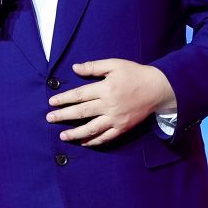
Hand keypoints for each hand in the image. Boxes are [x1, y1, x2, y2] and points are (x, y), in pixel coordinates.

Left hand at [46, 59, 175, 146]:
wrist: (157, 88)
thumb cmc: (134, 73)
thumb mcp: (114, 64)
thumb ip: (94, 67)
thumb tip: (75, 68)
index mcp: (105, 88)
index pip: (79, 95)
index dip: (64, 99)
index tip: (52, 102)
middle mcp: (109, 105)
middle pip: (82, 112)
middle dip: (63, 116)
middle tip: (49, 119)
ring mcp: (116, 119)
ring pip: (91, 128)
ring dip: (75, 133)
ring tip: (62, 136)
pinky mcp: (123, 127)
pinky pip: (106, 137)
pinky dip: (94, 141)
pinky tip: (83, 142)